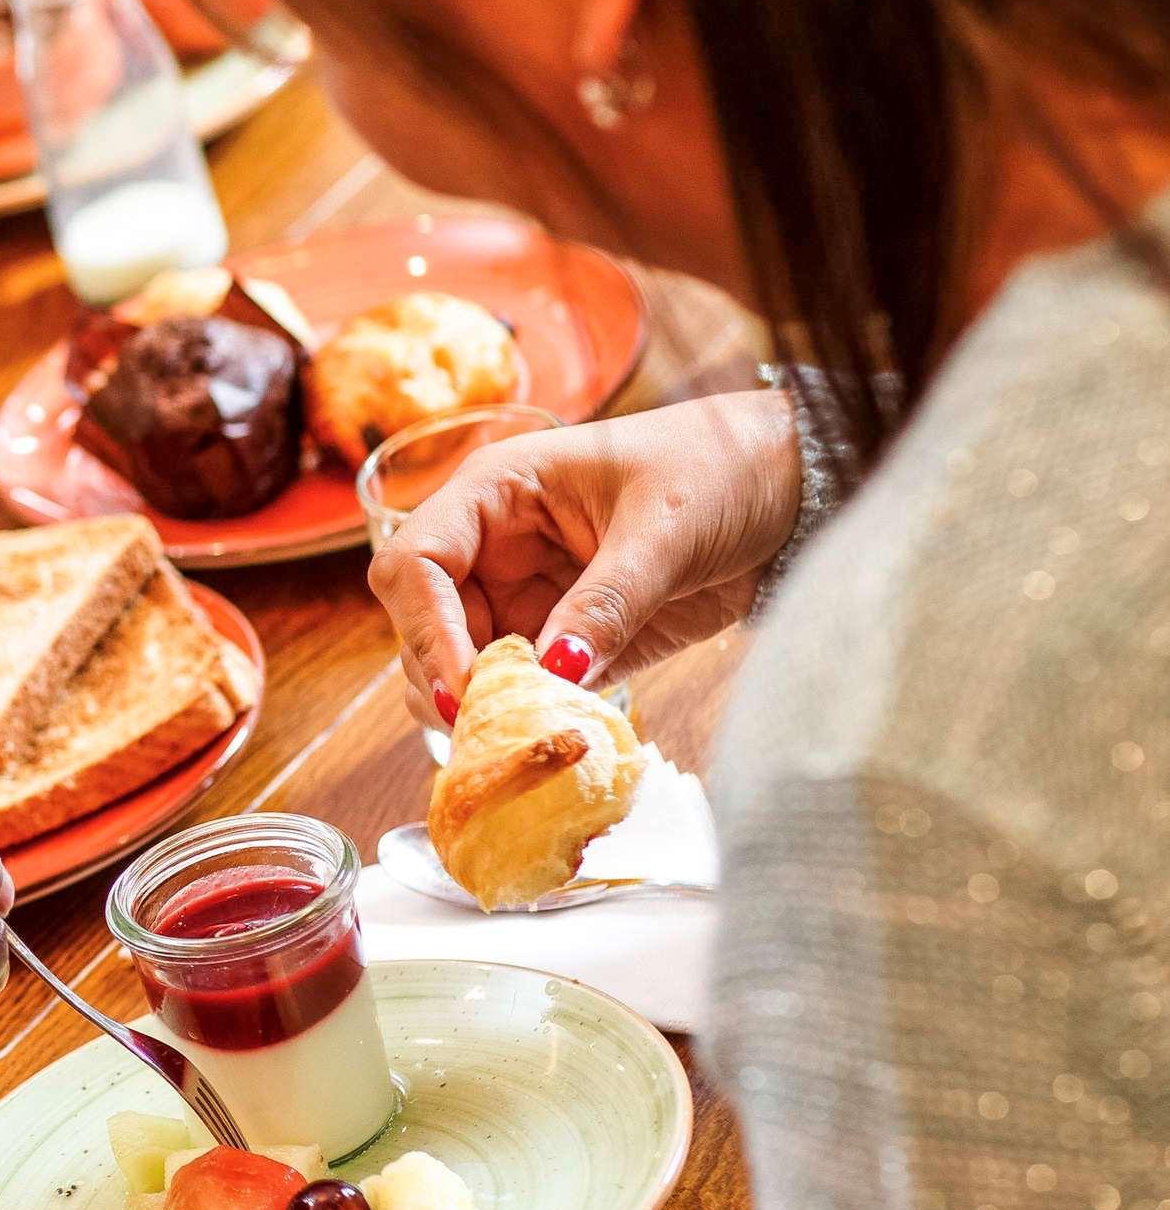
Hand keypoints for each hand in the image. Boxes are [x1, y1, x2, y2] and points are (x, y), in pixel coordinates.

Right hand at [368, 389, 800, 728]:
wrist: (792, 490)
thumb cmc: (723, 470)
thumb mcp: (666, 530)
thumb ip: (608, 601)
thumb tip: (554, 672)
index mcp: (496, 492)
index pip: (417, 561)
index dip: (425, 625)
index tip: (465, 685)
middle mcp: (493, 546)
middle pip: (422, 622)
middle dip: (445, 678)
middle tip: (490, 728)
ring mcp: (524, 596)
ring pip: (459, 665)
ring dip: (478, 707)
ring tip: (519, 739)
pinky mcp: (565, 641)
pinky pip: (521, 689)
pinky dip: (524, 720)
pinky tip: (551, 737)